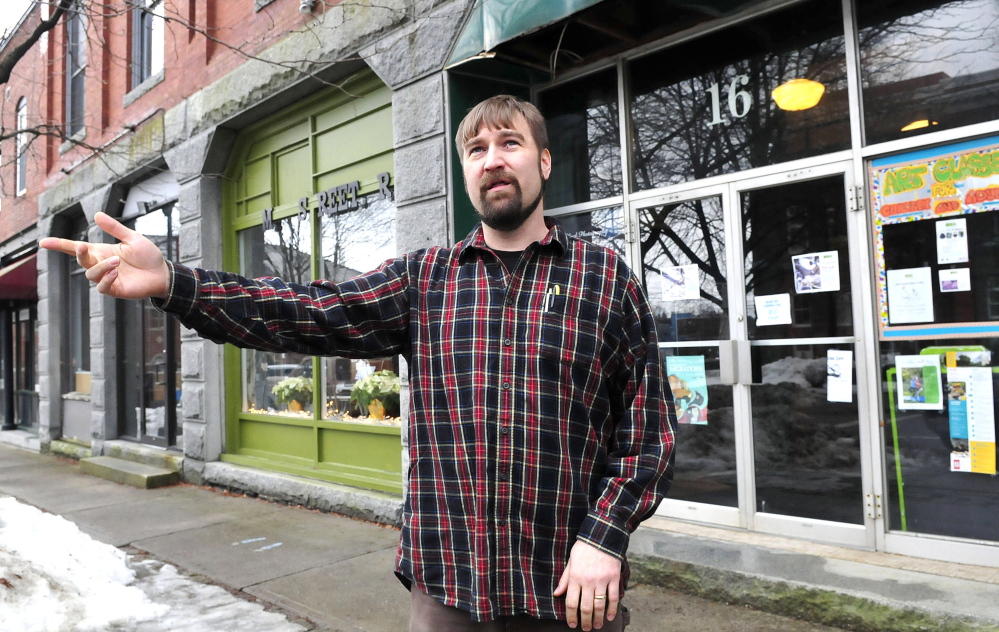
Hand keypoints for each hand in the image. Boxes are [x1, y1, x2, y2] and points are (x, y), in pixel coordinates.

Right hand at [39, 212, 170, 299]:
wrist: (162, 273)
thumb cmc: (148, 256)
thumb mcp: (132, 238)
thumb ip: (115, 228)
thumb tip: (96, 215)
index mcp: (101, 251)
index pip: (75, 248)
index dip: (59, 245)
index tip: (43, 242)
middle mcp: (100, 264)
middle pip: (79, 260)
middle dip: (78, 253)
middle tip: (83, 246)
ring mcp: (106, 278)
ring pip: (90, 274)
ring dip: (101, 266)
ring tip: (117, 261)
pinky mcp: (114, 289)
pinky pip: (101, 287)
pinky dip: (106, 279)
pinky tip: (115, 273)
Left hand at [553, 540, 621, 630]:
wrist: (601, 536)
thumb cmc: (583, 549)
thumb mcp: (570, 562)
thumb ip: (564, 579)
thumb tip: (556, 594)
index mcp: (575, 577)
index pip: (571, 602)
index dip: (571, 616)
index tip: (572, 624)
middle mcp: (588, 581)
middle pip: (586, 607)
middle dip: (585, 621)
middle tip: (586, 628)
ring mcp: (602, 580)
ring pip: (600, 605)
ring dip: (598, 618)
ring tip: (597, 625)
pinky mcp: (614, 578)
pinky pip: (613, 597)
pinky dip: (612, 609)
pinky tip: (609, 616)